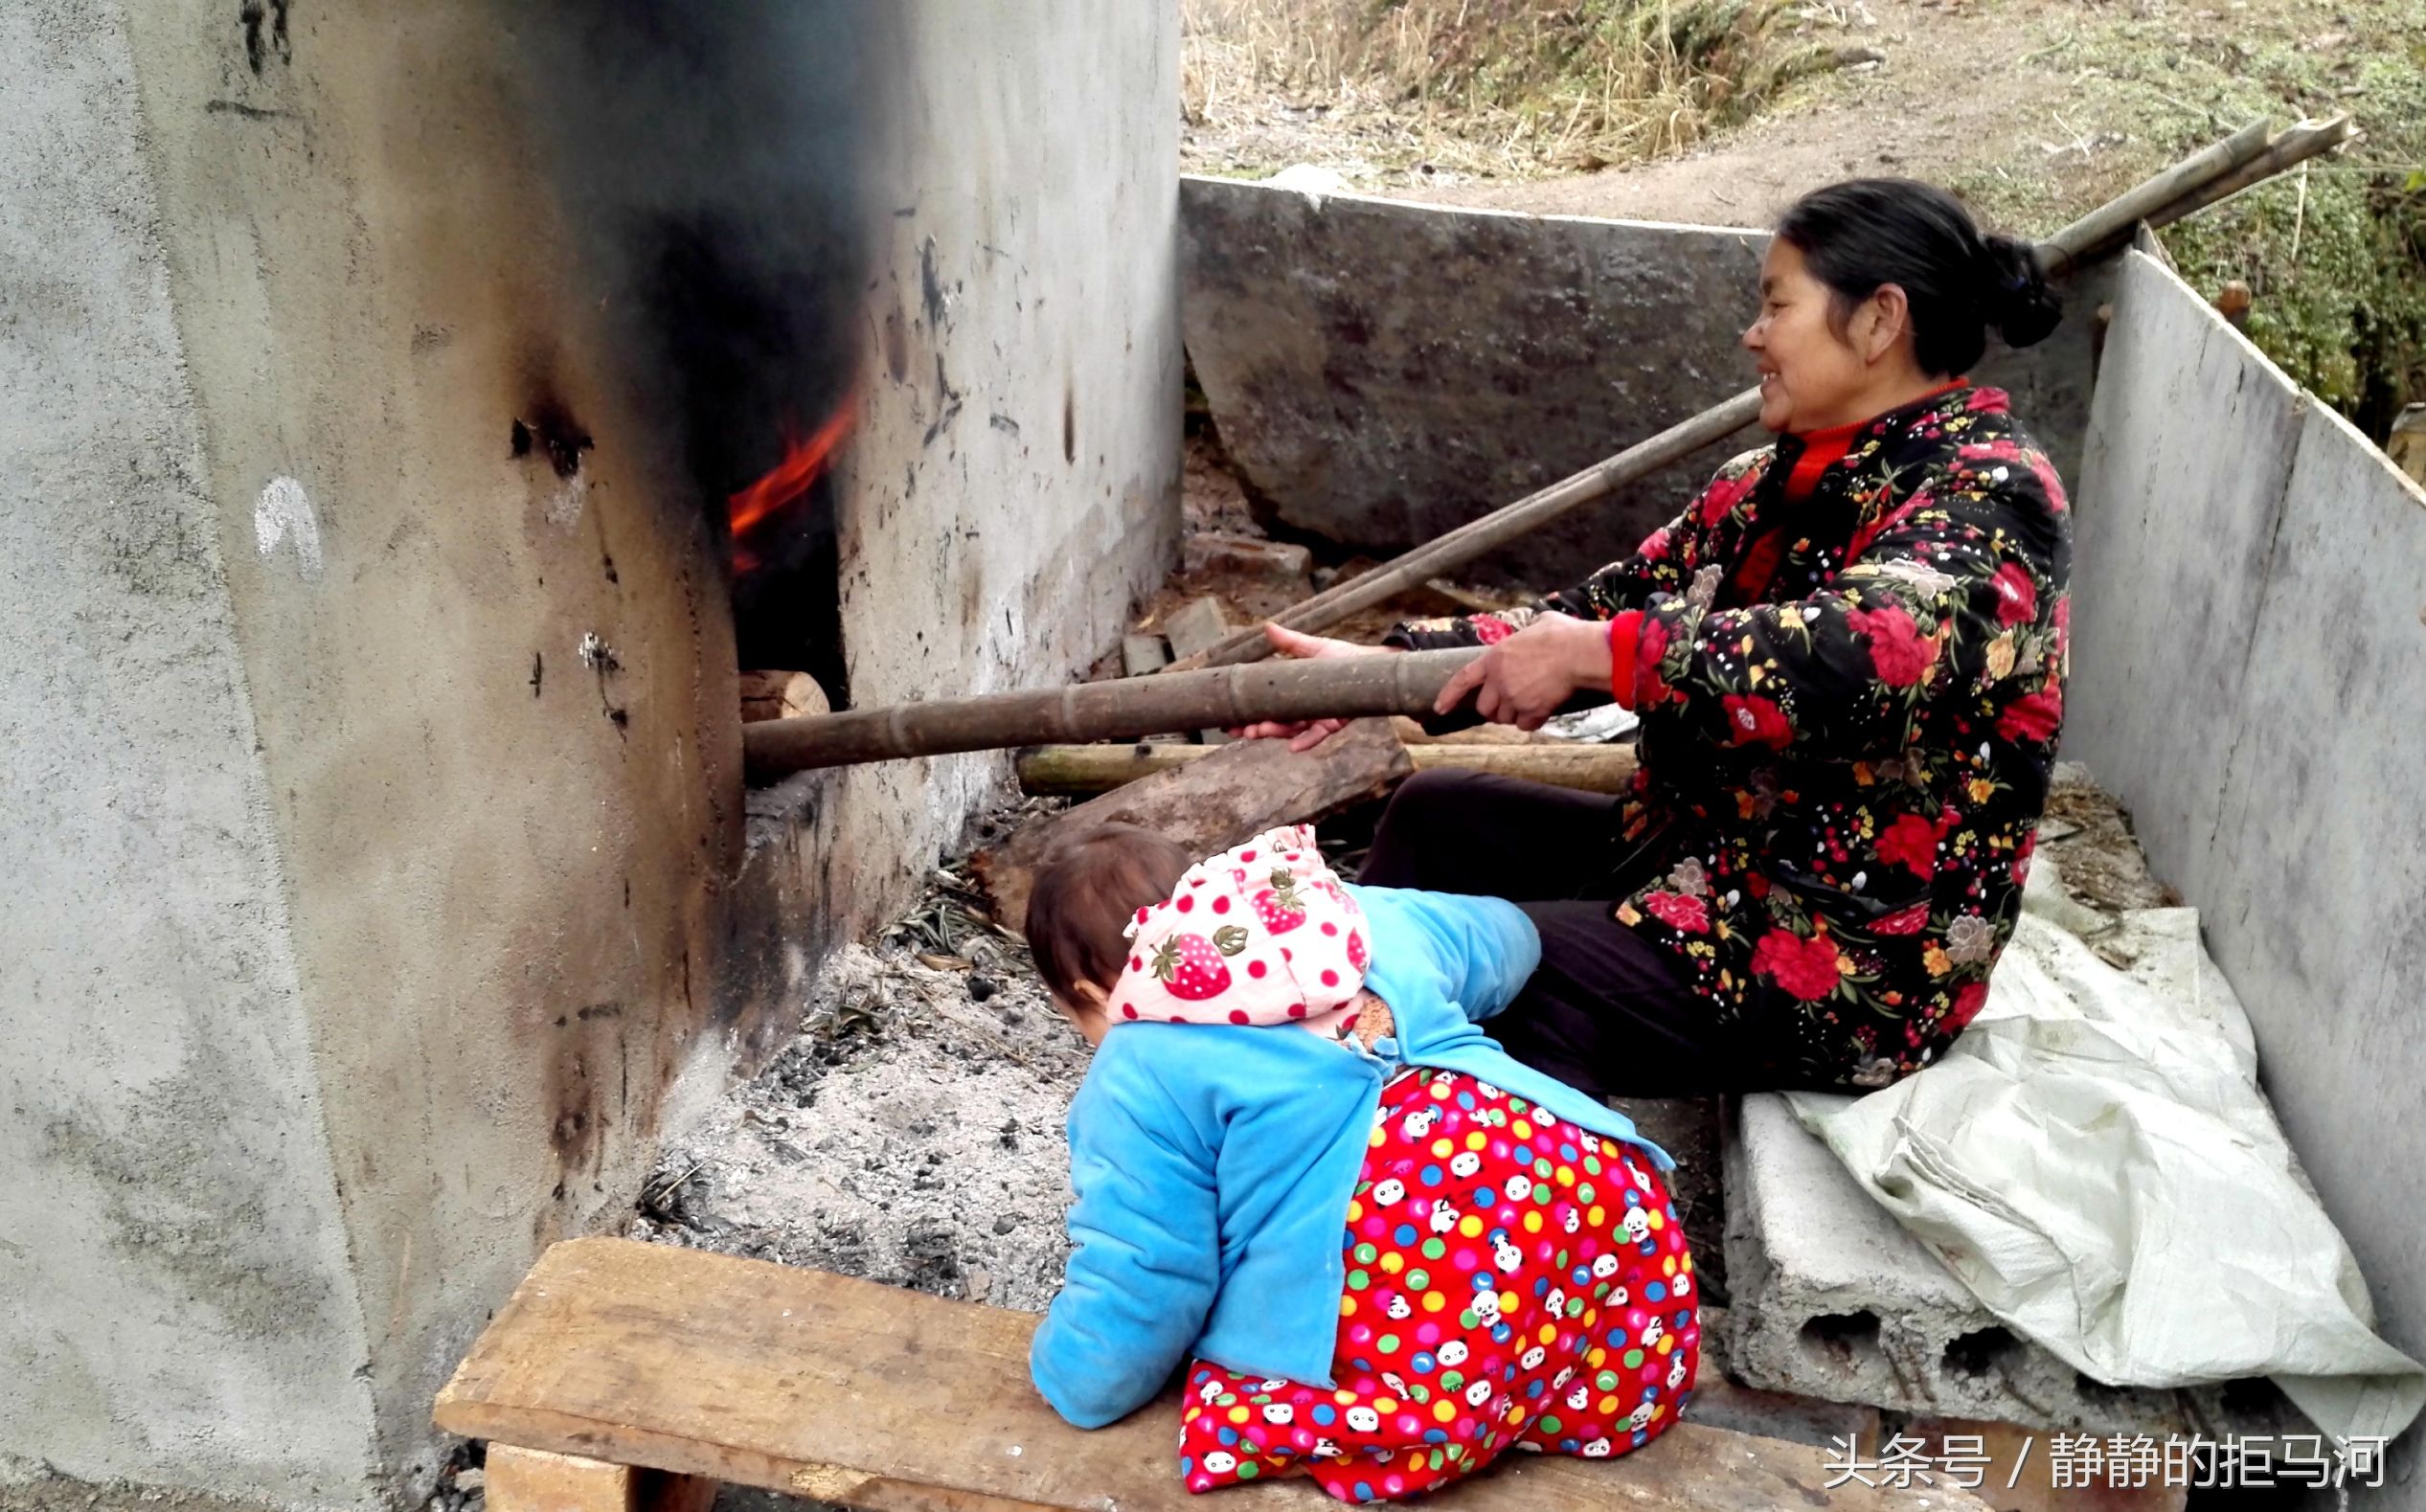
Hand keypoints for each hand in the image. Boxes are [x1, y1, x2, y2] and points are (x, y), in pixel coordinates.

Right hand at [1231, 623, 1390, 750]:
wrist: (1372, 666)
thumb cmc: (1343, 657)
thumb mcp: (1314, 647)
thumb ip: (1290, 641)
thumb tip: (1268, 627)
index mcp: (1291, 692)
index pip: (1263, 704)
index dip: (1245, 712)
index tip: (1228, 718)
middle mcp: (1300, 708)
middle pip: (1273, 722)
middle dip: (1254, 727)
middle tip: (1237, 730)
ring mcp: (1315, 717)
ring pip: (1290, 730)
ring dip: (1274, 732)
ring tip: (1258, 731)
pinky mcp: (1332, 723)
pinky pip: (1317, 736)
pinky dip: (1306, 742)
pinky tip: (1293, 748)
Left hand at [1432, 613, 1611, 730]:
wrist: (1579, 653)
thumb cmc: (1562, 634)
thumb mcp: (1538, 623)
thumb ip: (1527, 631)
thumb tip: (1535, 627)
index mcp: (1494, 658)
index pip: (1463, 680)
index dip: (1449, 695)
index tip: (1439, 708)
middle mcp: (1499, 681)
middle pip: (1484, 708)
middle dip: (1494, 708)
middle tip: (1508, 703)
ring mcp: (1514, 698)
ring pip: (1505, 719)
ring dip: (1514, 715)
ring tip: (1530, 702)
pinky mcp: (1532, 711)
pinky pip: (1526, 725)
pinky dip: (1532, 721)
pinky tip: (1543, 709)